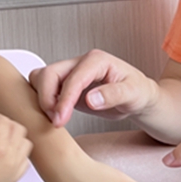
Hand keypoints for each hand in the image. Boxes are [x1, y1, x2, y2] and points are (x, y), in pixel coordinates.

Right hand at [0, 112, 32, 181]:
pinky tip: (3, 153)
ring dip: (13, 135)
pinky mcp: (16, 177)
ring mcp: (16, 169)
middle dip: (3, 123)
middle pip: (18, 128)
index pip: (3, 121)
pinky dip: (17, 150)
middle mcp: (11, 158)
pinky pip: (25, 157)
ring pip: (25, 141)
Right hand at [29, 49, 156, 127]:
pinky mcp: (66, 85)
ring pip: (41, 78)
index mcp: (96, 60)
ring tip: (53, 118)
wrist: (138, 97)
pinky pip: (44, 87)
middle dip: (46, 98)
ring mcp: (71, 73)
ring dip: (42, 98)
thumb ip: (114, 94)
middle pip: (49, 73)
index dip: (64, 99)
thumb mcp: (134, 93)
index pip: (72, 78)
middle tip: (55, 121)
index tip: (60, 119)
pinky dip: (42, 100)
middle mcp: (80, 63)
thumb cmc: (138, 92)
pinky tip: (52, 114)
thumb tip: (91, 99)